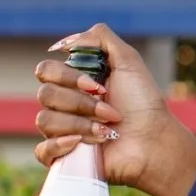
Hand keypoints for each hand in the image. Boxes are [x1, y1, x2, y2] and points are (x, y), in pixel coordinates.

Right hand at [33, 24, 195, 195]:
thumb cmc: (143, 103)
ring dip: (81, 124)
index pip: (46, 70)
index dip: (68, 77)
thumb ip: (100, 39)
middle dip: (81, 103)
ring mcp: (62, 131)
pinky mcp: (63, 156)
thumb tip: (64, 43)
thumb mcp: (128, 61)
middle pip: (45, 94)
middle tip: (110, 110)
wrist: (154, 141)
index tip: (99, 86)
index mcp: (75, 82)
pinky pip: (41, 150)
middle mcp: (65, 104)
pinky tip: (81, 144)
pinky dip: (61, 146)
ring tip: (108, 130)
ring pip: (45, 120)